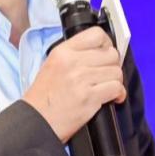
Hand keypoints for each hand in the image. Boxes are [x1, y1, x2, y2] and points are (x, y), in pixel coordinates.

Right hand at [22, 27, 125, 142]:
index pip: (96, 34)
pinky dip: (119, 94)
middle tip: (107, 75)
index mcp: (63, 51)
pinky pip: (116, 88)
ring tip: (107, 88)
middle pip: (111, 54)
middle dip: (113, 66)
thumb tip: (100, 53)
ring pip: (116, 71)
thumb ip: (74, 56)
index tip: (106, 53)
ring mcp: (81, 79)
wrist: (36, 121)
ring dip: (116, 81)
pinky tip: (113, 98)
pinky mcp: (89, 97)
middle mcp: (72, 62)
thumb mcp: (52, 66)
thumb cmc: (43, 98)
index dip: (107, 44)